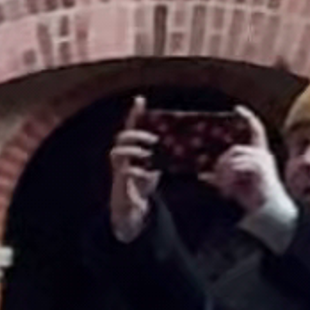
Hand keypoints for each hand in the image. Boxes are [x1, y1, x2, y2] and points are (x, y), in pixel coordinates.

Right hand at [107, 112, 159, 246]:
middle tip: (153, 139)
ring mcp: (119, 169)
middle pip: (122, 136)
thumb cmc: (144, 183)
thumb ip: (166, 156)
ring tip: (148, 155)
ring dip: (133, 151)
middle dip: (136, 134)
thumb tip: (192, 146)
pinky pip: (124, 173)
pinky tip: (150, 175)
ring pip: (117, 153)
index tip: (140, 100)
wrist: (133, 209)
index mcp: (133, 149)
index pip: (132, 127)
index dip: (134, 113)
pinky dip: (137, 172)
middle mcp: (123, 156)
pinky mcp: (120, 184)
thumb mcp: (157, 166)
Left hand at [210, 112, 291, 241]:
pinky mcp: (259, 167)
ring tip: (224, 190)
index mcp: (260, 156)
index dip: (248, 118)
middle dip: (222, 165)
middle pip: (235, 149)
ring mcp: (262, 160)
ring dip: (224, 174)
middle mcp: (263, 155)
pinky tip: (228, 192)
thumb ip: (221, 178)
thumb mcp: (235, 186)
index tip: (237, 108)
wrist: (271, 214)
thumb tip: (202, 176)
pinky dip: (228, 179)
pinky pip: (237, 166)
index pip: (256, 131)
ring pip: (233, 157)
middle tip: (217, 183)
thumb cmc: (255, 200)